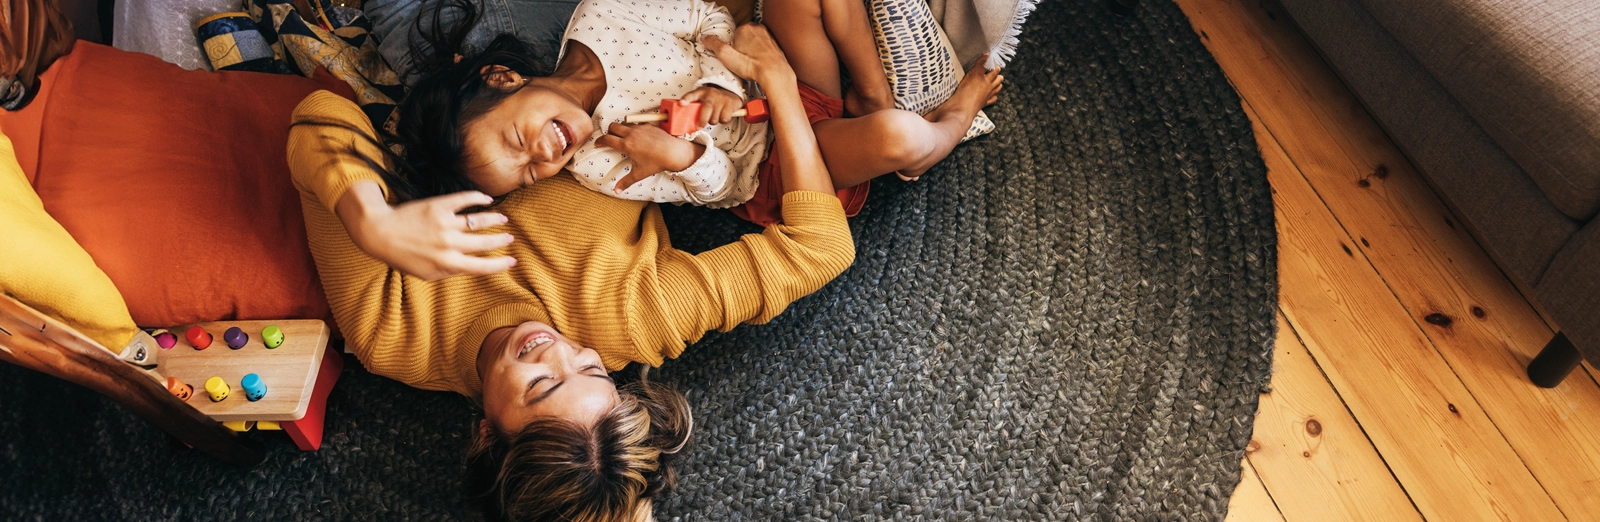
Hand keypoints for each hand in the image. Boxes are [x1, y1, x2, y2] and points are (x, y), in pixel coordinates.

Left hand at [338, 183, 515, 280]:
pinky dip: (479, 198)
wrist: (379, 233)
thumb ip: (449, 271)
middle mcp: (449, 244)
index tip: (512, 261)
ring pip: (479, 220)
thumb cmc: (402, 256)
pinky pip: (464, 200)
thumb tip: (471, 267)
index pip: (482, 266)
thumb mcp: (426, 273)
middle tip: (510, 238)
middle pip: (485, 242)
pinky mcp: (438, 206)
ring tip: (503, 219)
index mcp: (447, 263)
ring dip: (494, 219)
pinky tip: (487, 199)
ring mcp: (444, 224)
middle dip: (501, 240)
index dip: (500, 264)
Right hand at [596, 122, 704, 191]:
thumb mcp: (639, 174)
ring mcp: (640, 127)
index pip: (607, 139)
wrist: (674, 152)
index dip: (599, 141)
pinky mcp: (648, 125)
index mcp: (626, 145)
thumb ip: (626, 182)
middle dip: (609, 131)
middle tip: (610, 138)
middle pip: (613, 126)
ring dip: (621, 128)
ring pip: (624, 123)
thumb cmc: (656, 163)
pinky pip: (636, 124)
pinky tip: (638, 136)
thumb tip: (616, 191)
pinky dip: (634, 128)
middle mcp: (631, 134)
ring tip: (623, 137)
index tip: (598, 143)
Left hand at [679, 85, 743, 128]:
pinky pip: (724, 119)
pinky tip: (721, 115)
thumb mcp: (701, 98)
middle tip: (699, 127)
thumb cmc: (711, 99)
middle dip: (702, 120)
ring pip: (714, 118)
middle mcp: (711, 94)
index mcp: (700, 92)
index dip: (686, 99)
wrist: (730, 93)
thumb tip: (684, 121)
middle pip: (706, 108)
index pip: (692, 94)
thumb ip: (693, 106)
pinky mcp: (730, 104)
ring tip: (713, 117)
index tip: (681, 103)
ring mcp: (721, 98)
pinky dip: (722, 120)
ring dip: (713, 121)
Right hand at [700, 24, 792, 85]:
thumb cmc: (751, 65)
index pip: (733, 36)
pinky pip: (764, 49)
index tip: (733, 58)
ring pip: (755, 43)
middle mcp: (758, 29)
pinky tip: (760, 64)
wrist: (775, 74)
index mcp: (745, 28)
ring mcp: (769, 36)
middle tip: (741, 62)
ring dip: (752, 52)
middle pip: (744, 38)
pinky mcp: (776, 46)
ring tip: (751, 64)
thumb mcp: (725, 55)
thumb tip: (704, 37)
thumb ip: (713, 44)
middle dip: (742, 48)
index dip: (731, 48)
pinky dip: (761, 55)